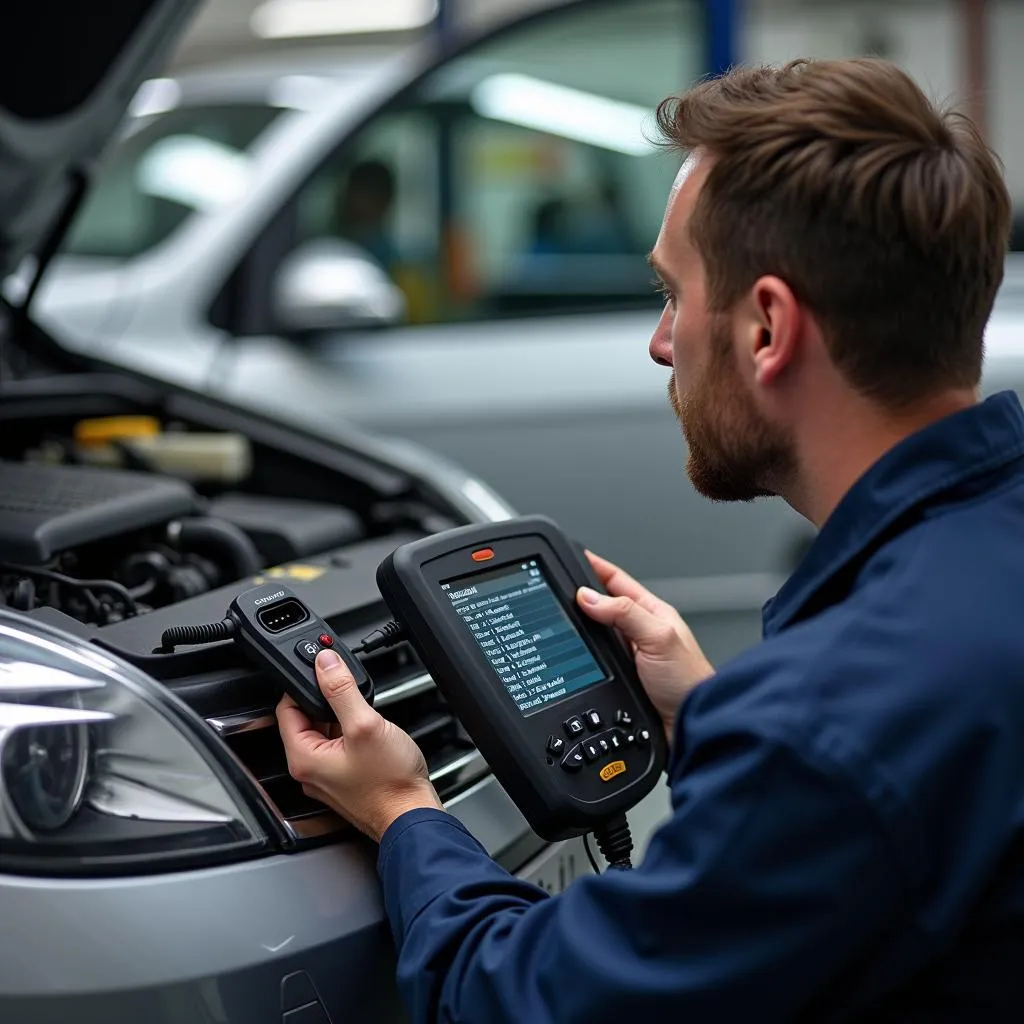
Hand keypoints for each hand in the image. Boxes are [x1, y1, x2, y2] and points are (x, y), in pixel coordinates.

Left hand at [276, 649, 442, 841]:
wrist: (412, 816)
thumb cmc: (390, 783)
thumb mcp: (365, 725)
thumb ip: (342, 690)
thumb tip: (325, 663)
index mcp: (303, 758)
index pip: (286, 709)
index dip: (304, 685)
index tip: (324, 673)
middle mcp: (309, 771)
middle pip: (305, 720)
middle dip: (326, 702)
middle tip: (349, 694)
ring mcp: (327, 778)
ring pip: (325, 733)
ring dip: (341, 718)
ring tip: (364, 716)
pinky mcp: (345, 781)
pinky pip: (339, 748)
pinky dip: (351, 735)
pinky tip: (371, 734)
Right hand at [577, 551, 713, 739]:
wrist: (691, 728)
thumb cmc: (689, 683)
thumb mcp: (658, 637)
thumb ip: (625, 614)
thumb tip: (589, 597)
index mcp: (652, 613)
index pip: (616, 581)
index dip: (594, 567)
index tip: (573, 555)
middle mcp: (639, 632)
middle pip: (603, 605)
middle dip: (581, 595)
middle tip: (557, 586)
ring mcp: (629, 655)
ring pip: (596, 633)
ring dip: (580, 627)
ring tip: (559, 616)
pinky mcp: (622, 678)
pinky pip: (595, 659)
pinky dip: (581, 654)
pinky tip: (572, 653)